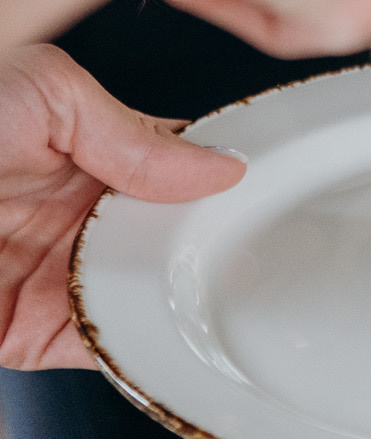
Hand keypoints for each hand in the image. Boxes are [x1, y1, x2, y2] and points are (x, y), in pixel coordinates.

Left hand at [0, 44, 244, 368]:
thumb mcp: (42, 91)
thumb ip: (131, 130)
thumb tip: (215, 164)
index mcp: (83, 148)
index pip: (175, 159)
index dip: (220, 167)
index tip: (270, 177)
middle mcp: (74, 212)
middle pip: (172, 230)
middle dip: (213, 235)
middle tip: (262, 233)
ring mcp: (56, 273)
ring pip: (149, 289)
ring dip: (186, 290)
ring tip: (231, 281)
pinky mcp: (32, 331)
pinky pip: (105, 346)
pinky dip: (144, 346)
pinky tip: (176, 328)